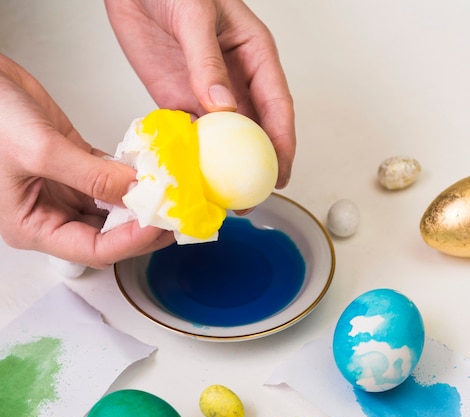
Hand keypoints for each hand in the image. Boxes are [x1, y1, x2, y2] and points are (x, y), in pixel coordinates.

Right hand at [0, 54, 173, 267]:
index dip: (130, 241)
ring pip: (114, 209)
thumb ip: (90, 176)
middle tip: (174, 215)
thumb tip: (135, 192)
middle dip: (142, 228)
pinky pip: (112, 179)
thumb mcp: (39, 150)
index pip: (94, 250)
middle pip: (109, 235)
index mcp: (34, 227)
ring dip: (141, 202)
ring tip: (170, 195)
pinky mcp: (77, 165)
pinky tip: (152, 171)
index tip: (159, 224)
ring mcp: (67, 190)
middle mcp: (52, 214)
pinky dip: (132, 176)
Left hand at [104, 0, 295, 187]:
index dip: (282, 144)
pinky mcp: (180, 100)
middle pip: (255, 132)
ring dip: (224, 170)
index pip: (277, 107)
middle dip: (256, 167)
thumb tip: (222, 107)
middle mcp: (236, 82)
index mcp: (255, 57)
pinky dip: (194, 157)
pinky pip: (192, 135)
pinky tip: (193, 177)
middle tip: (250, 198)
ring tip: (222, 198)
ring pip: (224, 141)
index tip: (280, 174)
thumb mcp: (196, 16)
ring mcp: (208, 95)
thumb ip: (207, 62)